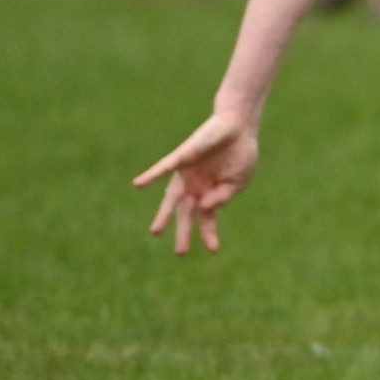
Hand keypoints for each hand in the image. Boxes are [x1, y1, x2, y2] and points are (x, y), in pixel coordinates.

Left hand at [133, 112, 259, 255]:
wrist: (238, 125)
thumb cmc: (240, 153)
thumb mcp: (238, 181)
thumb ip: (223, 197)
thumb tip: (203, 209)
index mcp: (211, 193)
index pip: (207, 218)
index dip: (209, 234)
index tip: (213, 250)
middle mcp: (196, 186)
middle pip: (186, 213)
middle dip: (184, 232)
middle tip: (181, 254)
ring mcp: (187, 173)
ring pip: (172, 198)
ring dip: (164, 214)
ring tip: (156, 233)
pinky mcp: (182, 158)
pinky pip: (164, 168)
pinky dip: (152, 176)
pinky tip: (139, 185)